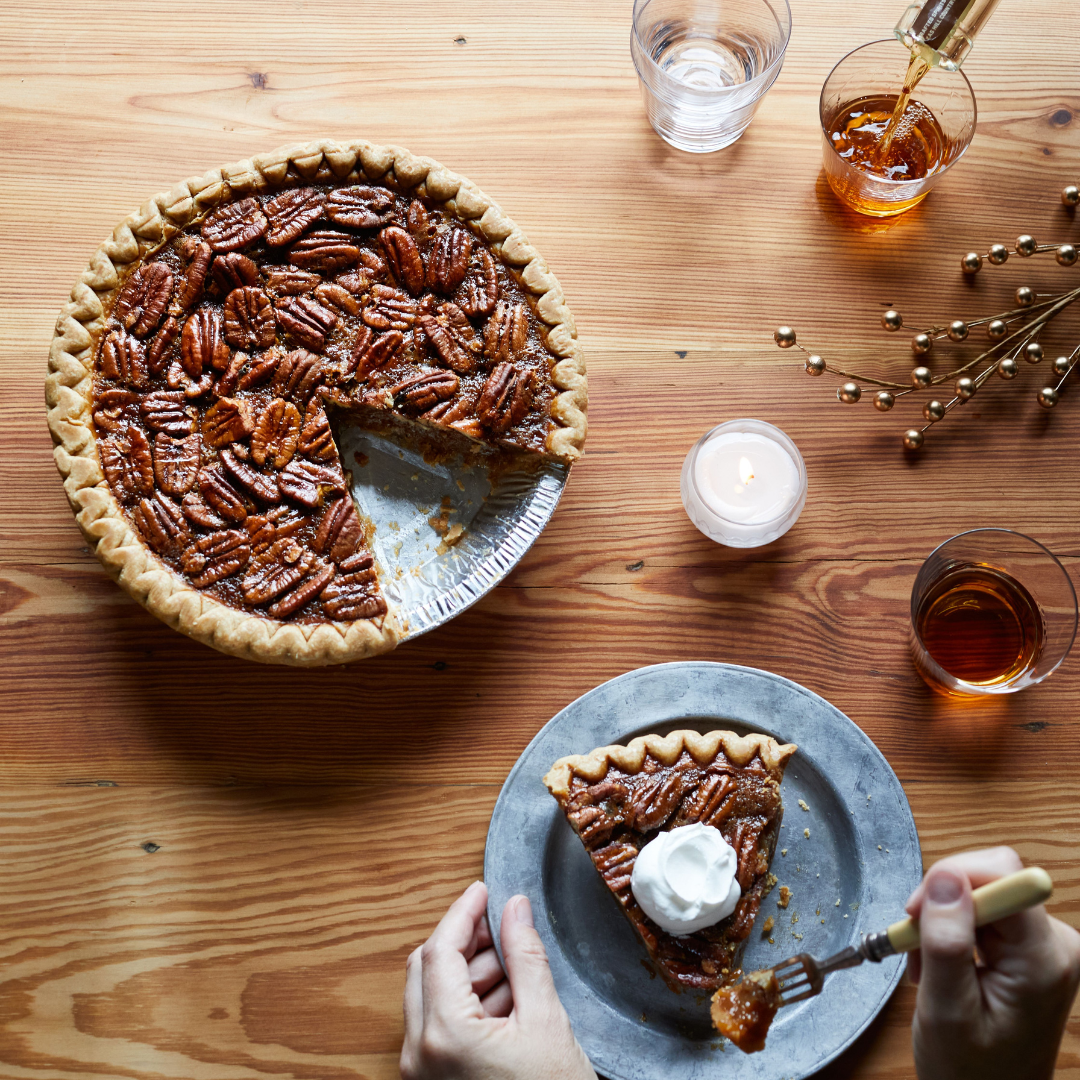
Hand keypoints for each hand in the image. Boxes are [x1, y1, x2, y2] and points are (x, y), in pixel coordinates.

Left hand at [401, 881, 596, 1079]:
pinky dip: (465, 1003)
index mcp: (443, 1034)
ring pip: (429, 996)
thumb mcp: (546, 1021)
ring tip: (514, 970)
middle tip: (498, 925)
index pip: (439, 950)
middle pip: (425, 968)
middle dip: (462, 941)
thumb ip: (525, 957)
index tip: (482, 890)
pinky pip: (436, 1026)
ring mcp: (420, 1072)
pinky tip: (506, 1002)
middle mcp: (417, 1053)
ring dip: (467, 972)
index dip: (462, 912)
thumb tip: (514, 908)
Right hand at [907, 846, 1079, 1079]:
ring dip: (942, 920)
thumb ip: (946, 942)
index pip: (1003, 873)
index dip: (951, 878)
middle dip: (942, 903)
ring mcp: (1044, 946)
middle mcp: (1055, 944)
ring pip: (980, 893)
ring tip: (925, 966)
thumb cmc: (970, 1073)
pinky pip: (983, 914)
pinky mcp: (1030, 949)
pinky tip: (941, 966)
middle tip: (913, 943)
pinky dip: (951, 931)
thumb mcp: (946, 1010)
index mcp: (1044, 958)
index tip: (914, 911)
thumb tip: (945, 876)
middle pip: (990, 878)